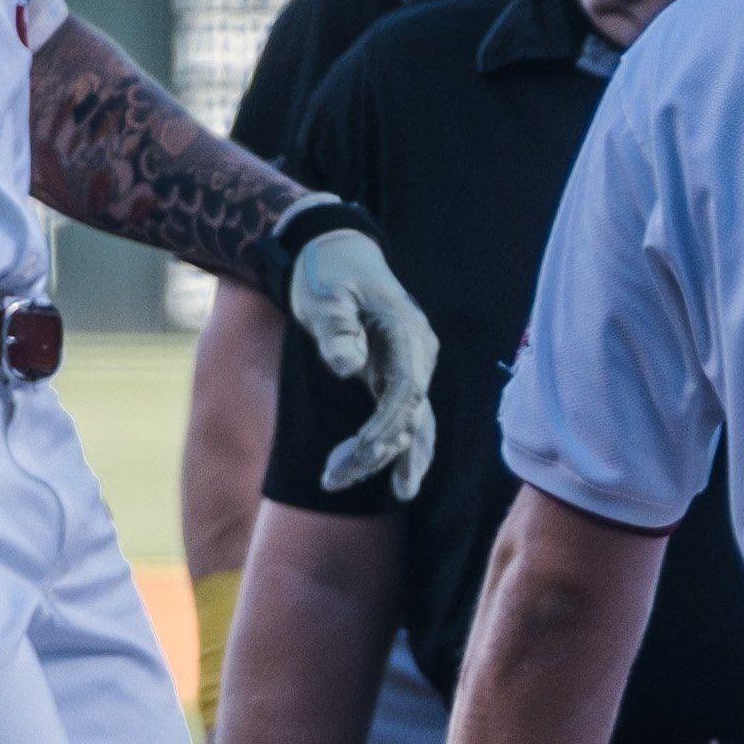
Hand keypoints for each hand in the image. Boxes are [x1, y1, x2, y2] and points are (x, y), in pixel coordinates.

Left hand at [293, 224, 442, 498]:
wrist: (337, 256)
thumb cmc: (328, 274)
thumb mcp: (324, 297)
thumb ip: (337, 330)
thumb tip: (347, 368)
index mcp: (407, 333)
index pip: (407, 390)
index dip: (387, 426)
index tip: (358, 453)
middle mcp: (419, 355)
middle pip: (412, 414)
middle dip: (379, 452)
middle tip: (333, 479)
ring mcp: (412, 368)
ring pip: (416, 424)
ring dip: (392, 459)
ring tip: (367, 487)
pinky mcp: (398, 379)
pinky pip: (408, 421)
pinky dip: (401, 451)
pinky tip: (398, 482)